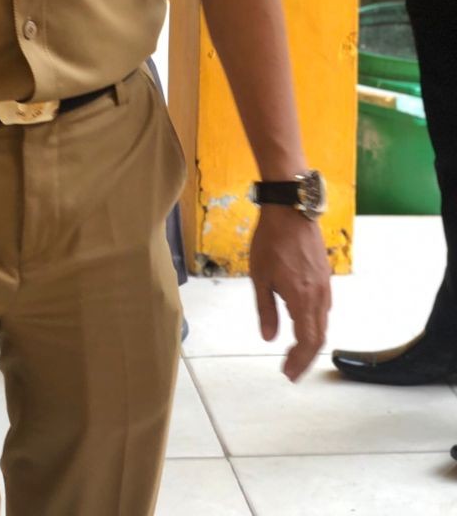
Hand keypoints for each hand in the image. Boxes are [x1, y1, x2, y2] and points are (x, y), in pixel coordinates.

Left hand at [249, 206, 331, 379]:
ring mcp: (324, 286)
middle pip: (318, 336)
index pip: (306, 341)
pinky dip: (314, 324)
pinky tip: (302, 323)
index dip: (299, 361)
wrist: (290, 210)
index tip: (288, 374)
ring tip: (295, 352)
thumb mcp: (260, 276)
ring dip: (310, 342)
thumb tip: (269, 337)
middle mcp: (318, 296)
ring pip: (322, 323)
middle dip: (305, 358)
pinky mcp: (324, 277)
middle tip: (291, 370)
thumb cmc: (271, 240)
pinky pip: (323, 308)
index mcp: (302, 298)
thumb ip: (266, 309)